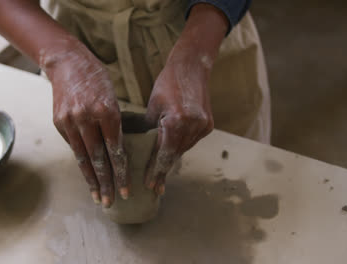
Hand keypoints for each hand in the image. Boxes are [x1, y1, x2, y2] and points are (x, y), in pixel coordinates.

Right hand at [43, 40, 127, 207]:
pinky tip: (88, 175)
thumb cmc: (97, 79)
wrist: (68, 63)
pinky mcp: (59, 122)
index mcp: (107, 111)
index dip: (121, 172)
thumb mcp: (112, 97)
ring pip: (82, 157)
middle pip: (98, 158)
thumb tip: (118, 151)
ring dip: (91, 179)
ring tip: (98, 197)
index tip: (126, 189)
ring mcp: (70, 121)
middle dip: (106, 183)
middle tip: (111, 201)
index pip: (115, 150)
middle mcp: (87, 118)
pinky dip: (82, 162)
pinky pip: (73, 147)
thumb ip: (115, 123)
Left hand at [145, 53, 213, 194]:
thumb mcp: (153, 106)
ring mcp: (204, 126)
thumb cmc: (167, 83)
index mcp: (177, 122)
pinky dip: (180, 147)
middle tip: (155, 186)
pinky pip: (191, 142)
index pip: (164, 154)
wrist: (192, 67)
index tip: (150, 186)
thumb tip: (137, 148)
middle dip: (163, 170)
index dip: (156, 171)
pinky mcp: (209, 125)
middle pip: (175, 155)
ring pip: (184, 150)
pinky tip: (172, 154)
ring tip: (160, 174)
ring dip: (172, 160)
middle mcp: (193, 126)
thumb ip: (148, 129)